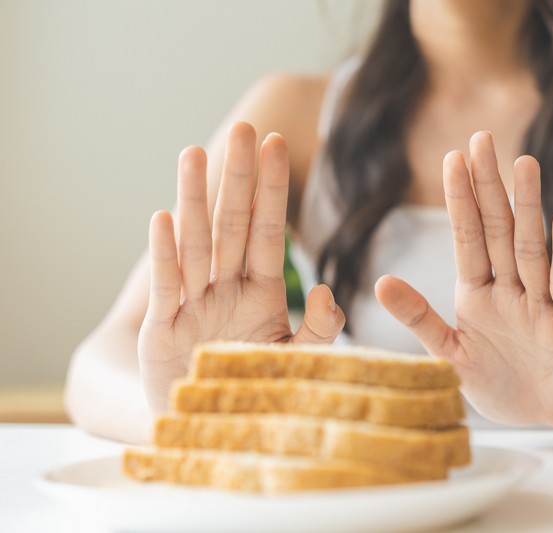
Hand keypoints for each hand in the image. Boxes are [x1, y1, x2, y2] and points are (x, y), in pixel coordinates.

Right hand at [139, 123, 344, 411]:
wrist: (212, 432)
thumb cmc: (255, 391)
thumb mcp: (296, 361)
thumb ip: (319, 329)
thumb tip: (329, 291)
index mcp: (259, 292)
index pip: (267, 230)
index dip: (271, 189)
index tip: (278, 144)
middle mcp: (224, 289)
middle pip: (233, 224)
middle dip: (239, 177)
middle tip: (245, 127)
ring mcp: (192, 305)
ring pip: (196, 242)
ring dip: (196, 199)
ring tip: (195, 154)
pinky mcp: (162, 330)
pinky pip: (167, 286)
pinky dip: (166, 254)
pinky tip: (164, 217)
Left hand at [375, 131, 552, 426]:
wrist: (548, 413)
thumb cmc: (498, 382)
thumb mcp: (451, 355)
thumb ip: (420, 319)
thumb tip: (379, 281)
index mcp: (477, 293)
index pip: (467, 238)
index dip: (460, 199)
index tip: (452, 158)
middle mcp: (509, 288)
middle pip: (497, 230)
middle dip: (489, 186)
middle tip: (481, 139)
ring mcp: (541, 301)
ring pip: (530, 247)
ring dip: (526, 207)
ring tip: (522, 163)